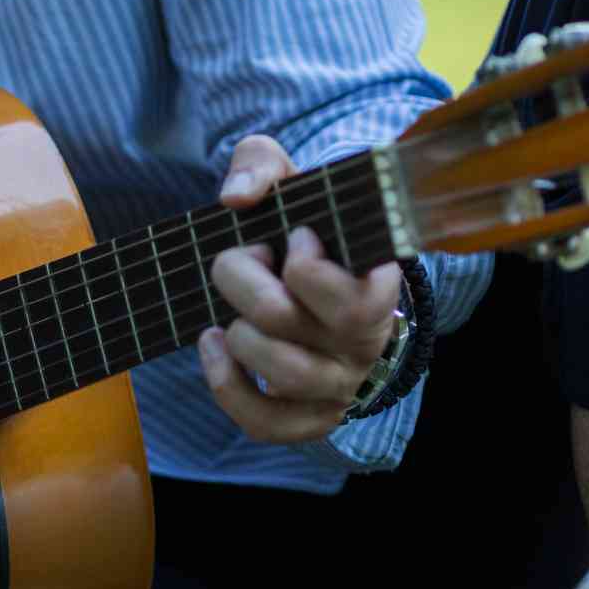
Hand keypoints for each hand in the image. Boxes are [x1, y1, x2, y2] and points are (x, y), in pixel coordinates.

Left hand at [196, 135, 401, 442]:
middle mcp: (366, 340)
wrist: (319, 277)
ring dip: (240, 336)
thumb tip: (237, 198)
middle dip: (245, 285)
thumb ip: (262, 165)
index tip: (294, 236)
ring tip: (231, 314)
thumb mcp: (292, 182)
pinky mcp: (310, 416)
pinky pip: (267, 423)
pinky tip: (211, 345)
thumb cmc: (305, 228)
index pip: (352, 299)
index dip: (306, 267)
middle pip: (292, 325)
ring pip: (283, 374)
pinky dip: (228, 387)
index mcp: (377, 285)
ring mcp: (340, 383)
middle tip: (244, 262)